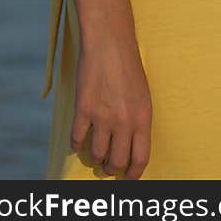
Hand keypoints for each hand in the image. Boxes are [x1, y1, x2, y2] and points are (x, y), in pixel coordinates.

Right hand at [72, 37, 151, 179]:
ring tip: (95, 152)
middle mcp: (125, 120)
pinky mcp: (84, 109)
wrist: (110, 42)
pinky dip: (77, 145)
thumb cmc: (128, 66)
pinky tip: (79, 142)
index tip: (128, 178)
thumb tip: (131, 145)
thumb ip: (138, 120)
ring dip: (95, 157)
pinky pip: (77, 140)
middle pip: (117, 162)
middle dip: (112, 169)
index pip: (141, 158)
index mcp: (143, 117)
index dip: (134, 173)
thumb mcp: (143, 95)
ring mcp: (103, 116)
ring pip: (97, 154)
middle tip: (109, 166)